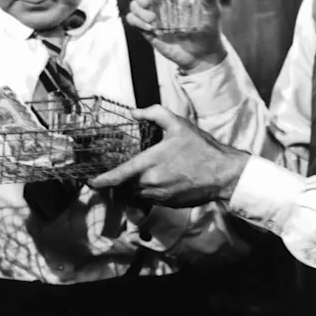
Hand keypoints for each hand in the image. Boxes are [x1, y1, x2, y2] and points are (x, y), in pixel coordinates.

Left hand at [89, 105, 248, 207]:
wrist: (224, 174)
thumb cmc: (201, 148)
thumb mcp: (178, 124)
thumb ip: (153, 113)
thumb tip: (134, 111)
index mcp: (150, 163)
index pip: (118, 175)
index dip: (101, 180)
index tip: (91, 181)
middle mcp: (151, 183)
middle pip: (123, 188)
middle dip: (116, 183)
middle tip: (113, 175)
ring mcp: (160, 196)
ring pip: (134, 196)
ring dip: (129, 189)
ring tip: (131, 179)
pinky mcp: (168, 204)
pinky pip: (148, 200)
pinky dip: (143, 194)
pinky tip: (151, 182)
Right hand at [127, 0, 225, 73]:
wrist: (203, 54)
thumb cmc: (209, 28)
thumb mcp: (212, 10)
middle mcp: (160, 2)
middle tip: (148, 4)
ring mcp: (153, 16)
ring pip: (134, 6)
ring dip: (139, 12)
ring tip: (153, 21)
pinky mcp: (148, 30)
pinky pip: (133, 21)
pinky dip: (137, 22)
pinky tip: (150, 28)